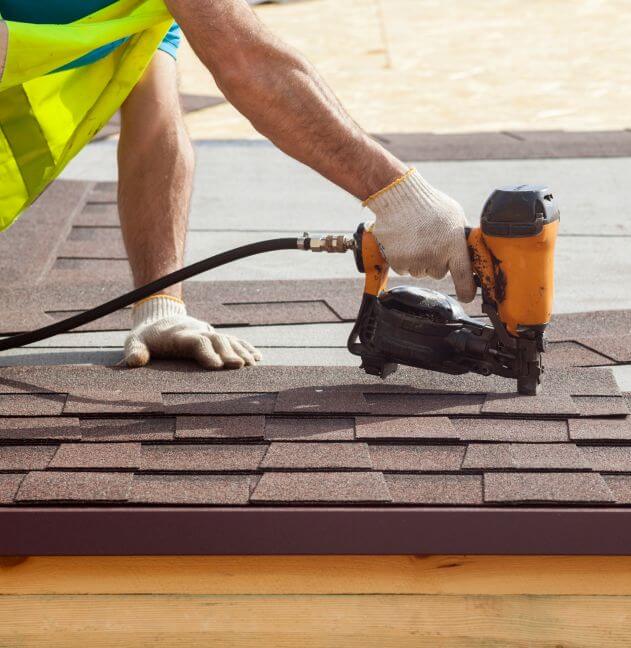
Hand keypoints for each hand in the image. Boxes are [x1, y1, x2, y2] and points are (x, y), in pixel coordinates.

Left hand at [124, 296, 261, 368]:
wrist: (160, 317)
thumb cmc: (146, 337)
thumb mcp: (134, 342)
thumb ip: (135, 351)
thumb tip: (135, 362)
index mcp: (178, 335)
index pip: (195, 341)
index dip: (206, 352)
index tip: (216, 366)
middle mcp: (197, 332)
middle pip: (217, 339)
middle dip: (229, 352)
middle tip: (240, 366)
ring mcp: (208, 333)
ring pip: (228, 339)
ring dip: (241, 351)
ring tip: (252, 364)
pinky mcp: (214, 336)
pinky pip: (234, 340)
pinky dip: (246, 347)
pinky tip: (257, 357)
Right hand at [366, 169, 475, 302]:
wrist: (398, 197)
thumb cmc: (429, 204)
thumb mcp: (455, 216)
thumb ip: (461, 237)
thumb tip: (470, 252)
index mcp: (453, 245)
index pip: (464, 276)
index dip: (466, 290)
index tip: (466, 297)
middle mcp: (435, 256)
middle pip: (438, 273)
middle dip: (436, 262)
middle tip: (430, 242)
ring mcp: (415, 260)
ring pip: (420, 272)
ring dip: (418, 261)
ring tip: (414, 239)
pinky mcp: (397, 261)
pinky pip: (403, 269)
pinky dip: (402, 259)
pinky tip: (403, 241)